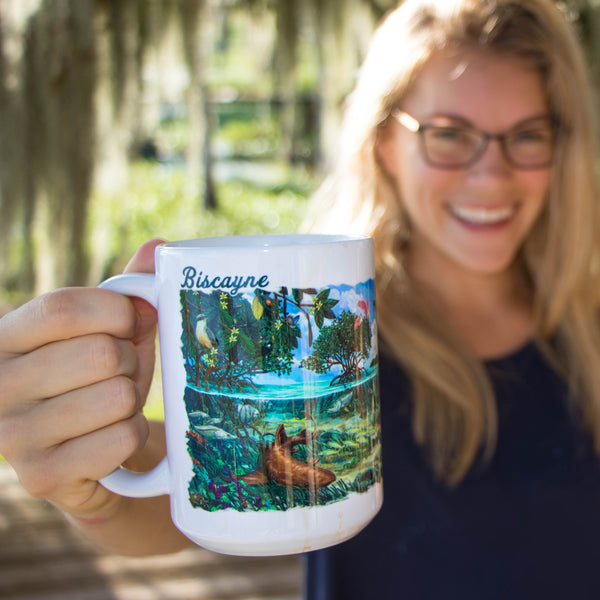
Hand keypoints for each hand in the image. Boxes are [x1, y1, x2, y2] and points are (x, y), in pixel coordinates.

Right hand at [0, 239, 163, 520]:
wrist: (87, 454)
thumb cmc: (98, 379)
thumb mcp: (108, 331)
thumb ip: (127, 289)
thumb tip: (159, 247)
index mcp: (5, 337)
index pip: (62, 308)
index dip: (115, 312)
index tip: (129, 323)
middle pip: (100, 355)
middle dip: (129, 362)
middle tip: (119, 374)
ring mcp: (13, 436)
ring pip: (117, 397)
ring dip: (132, 401)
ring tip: (113, 406)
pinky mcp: (42, 477)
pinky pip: (122, 439)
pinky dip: (132, 435)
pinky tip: (111, 439)